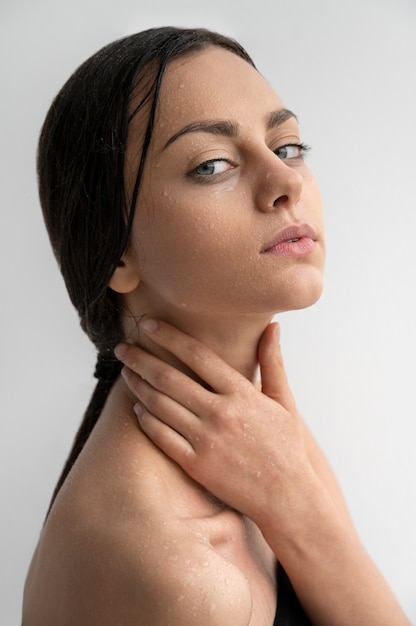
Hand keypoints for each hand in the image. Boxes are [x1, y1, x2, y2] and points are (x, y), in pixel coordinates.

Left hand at [115, 319, 310, 526]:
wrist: (286, 496)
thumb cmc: (285, 445)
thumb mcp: (283, 400)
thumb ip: (273, 361)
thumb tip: (273, 325)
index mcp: (242, 393)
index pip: (197, 355)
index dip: (169, 336)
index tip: (148, 323)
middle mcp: (221, 413)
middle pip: (170, 378)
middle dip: (141, 359)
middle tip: (121, 348)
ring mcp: (206, 440)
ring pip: (160, 405)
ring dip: (138, 386)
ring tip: (126, 373)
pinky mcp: (196, 465)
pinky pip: (162, 437)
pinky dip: (145, 420)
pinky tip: (137, 409)